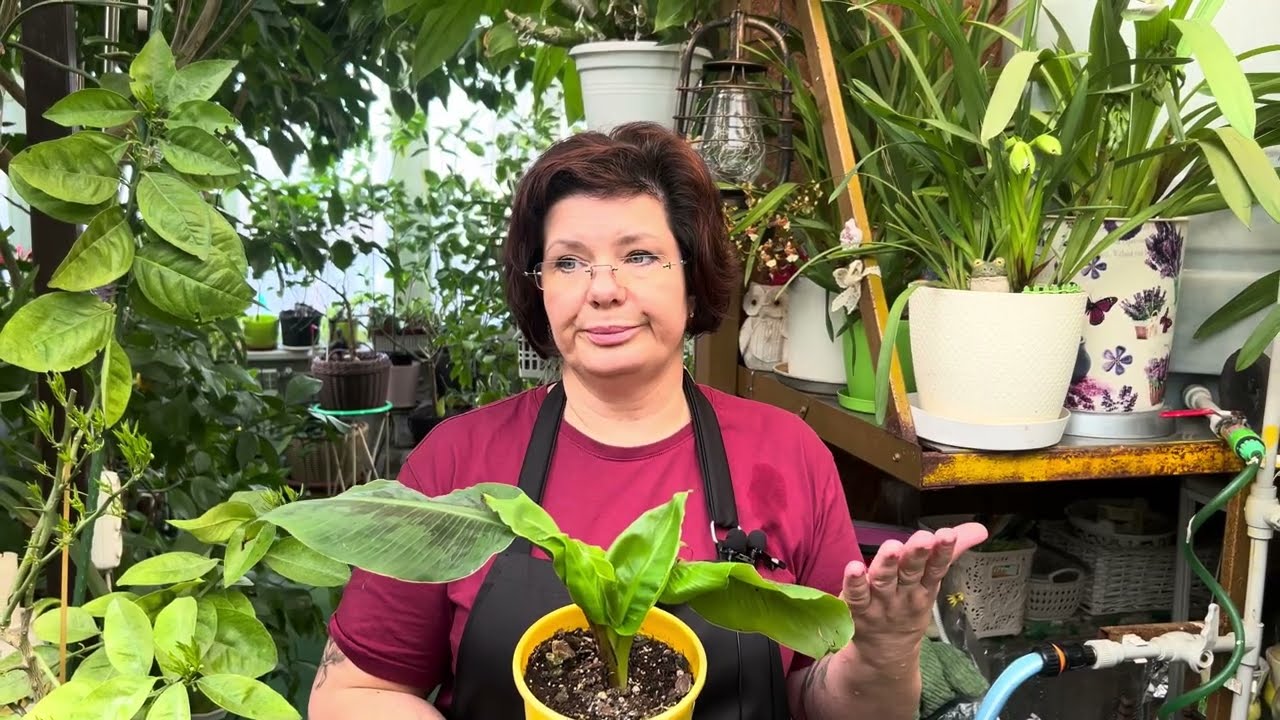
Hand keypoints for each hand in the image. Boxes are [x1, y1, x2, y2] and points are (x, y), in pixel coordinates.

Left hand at [839, 523, 987, 655]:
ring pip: (884, 581)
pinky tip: (853, 568)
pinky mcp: (857, 609)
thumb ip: (949, 552)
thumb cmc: (909, 606)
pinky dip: (854, 583)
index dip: (942, 551)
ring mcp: (880, 603)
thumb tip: (980, 529)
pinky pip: (856, 596)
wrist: (886, 653)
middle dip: (917, 555)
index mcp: (924, 586)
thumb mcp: (931, 581)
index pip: (936, 568)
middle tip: (923, 538)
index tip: (947, 534)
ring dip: (887, 564)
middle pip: (911, 573)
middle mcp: (904, 594)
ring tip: (893, 547)